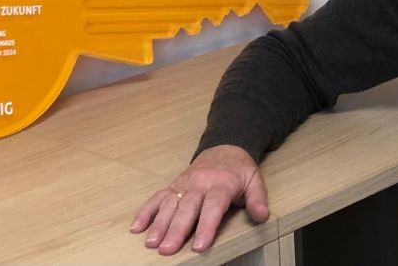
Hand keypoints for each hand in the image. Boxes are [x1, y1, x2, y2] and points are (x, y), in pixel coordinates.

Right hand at [129, 144, 269, 255]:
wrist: (224, 148)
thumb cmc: (239, 171)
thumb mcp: (255, 181)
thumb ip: (258, 199)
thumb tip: (262, 216)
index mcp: (221, 184)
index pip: (213, 206)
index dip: (206, 226)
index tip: (199, 246)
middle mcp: (199, 183)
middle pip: (187, 207)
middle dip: (176, 229)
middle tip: (167, 249)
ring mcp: (183, 184)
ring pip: (169, 204)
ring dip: (158, 224)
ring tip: (151, 243)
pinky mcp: (173, 186)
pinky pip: (157, 197)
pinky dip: (145, 211)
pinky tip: (136, 227)